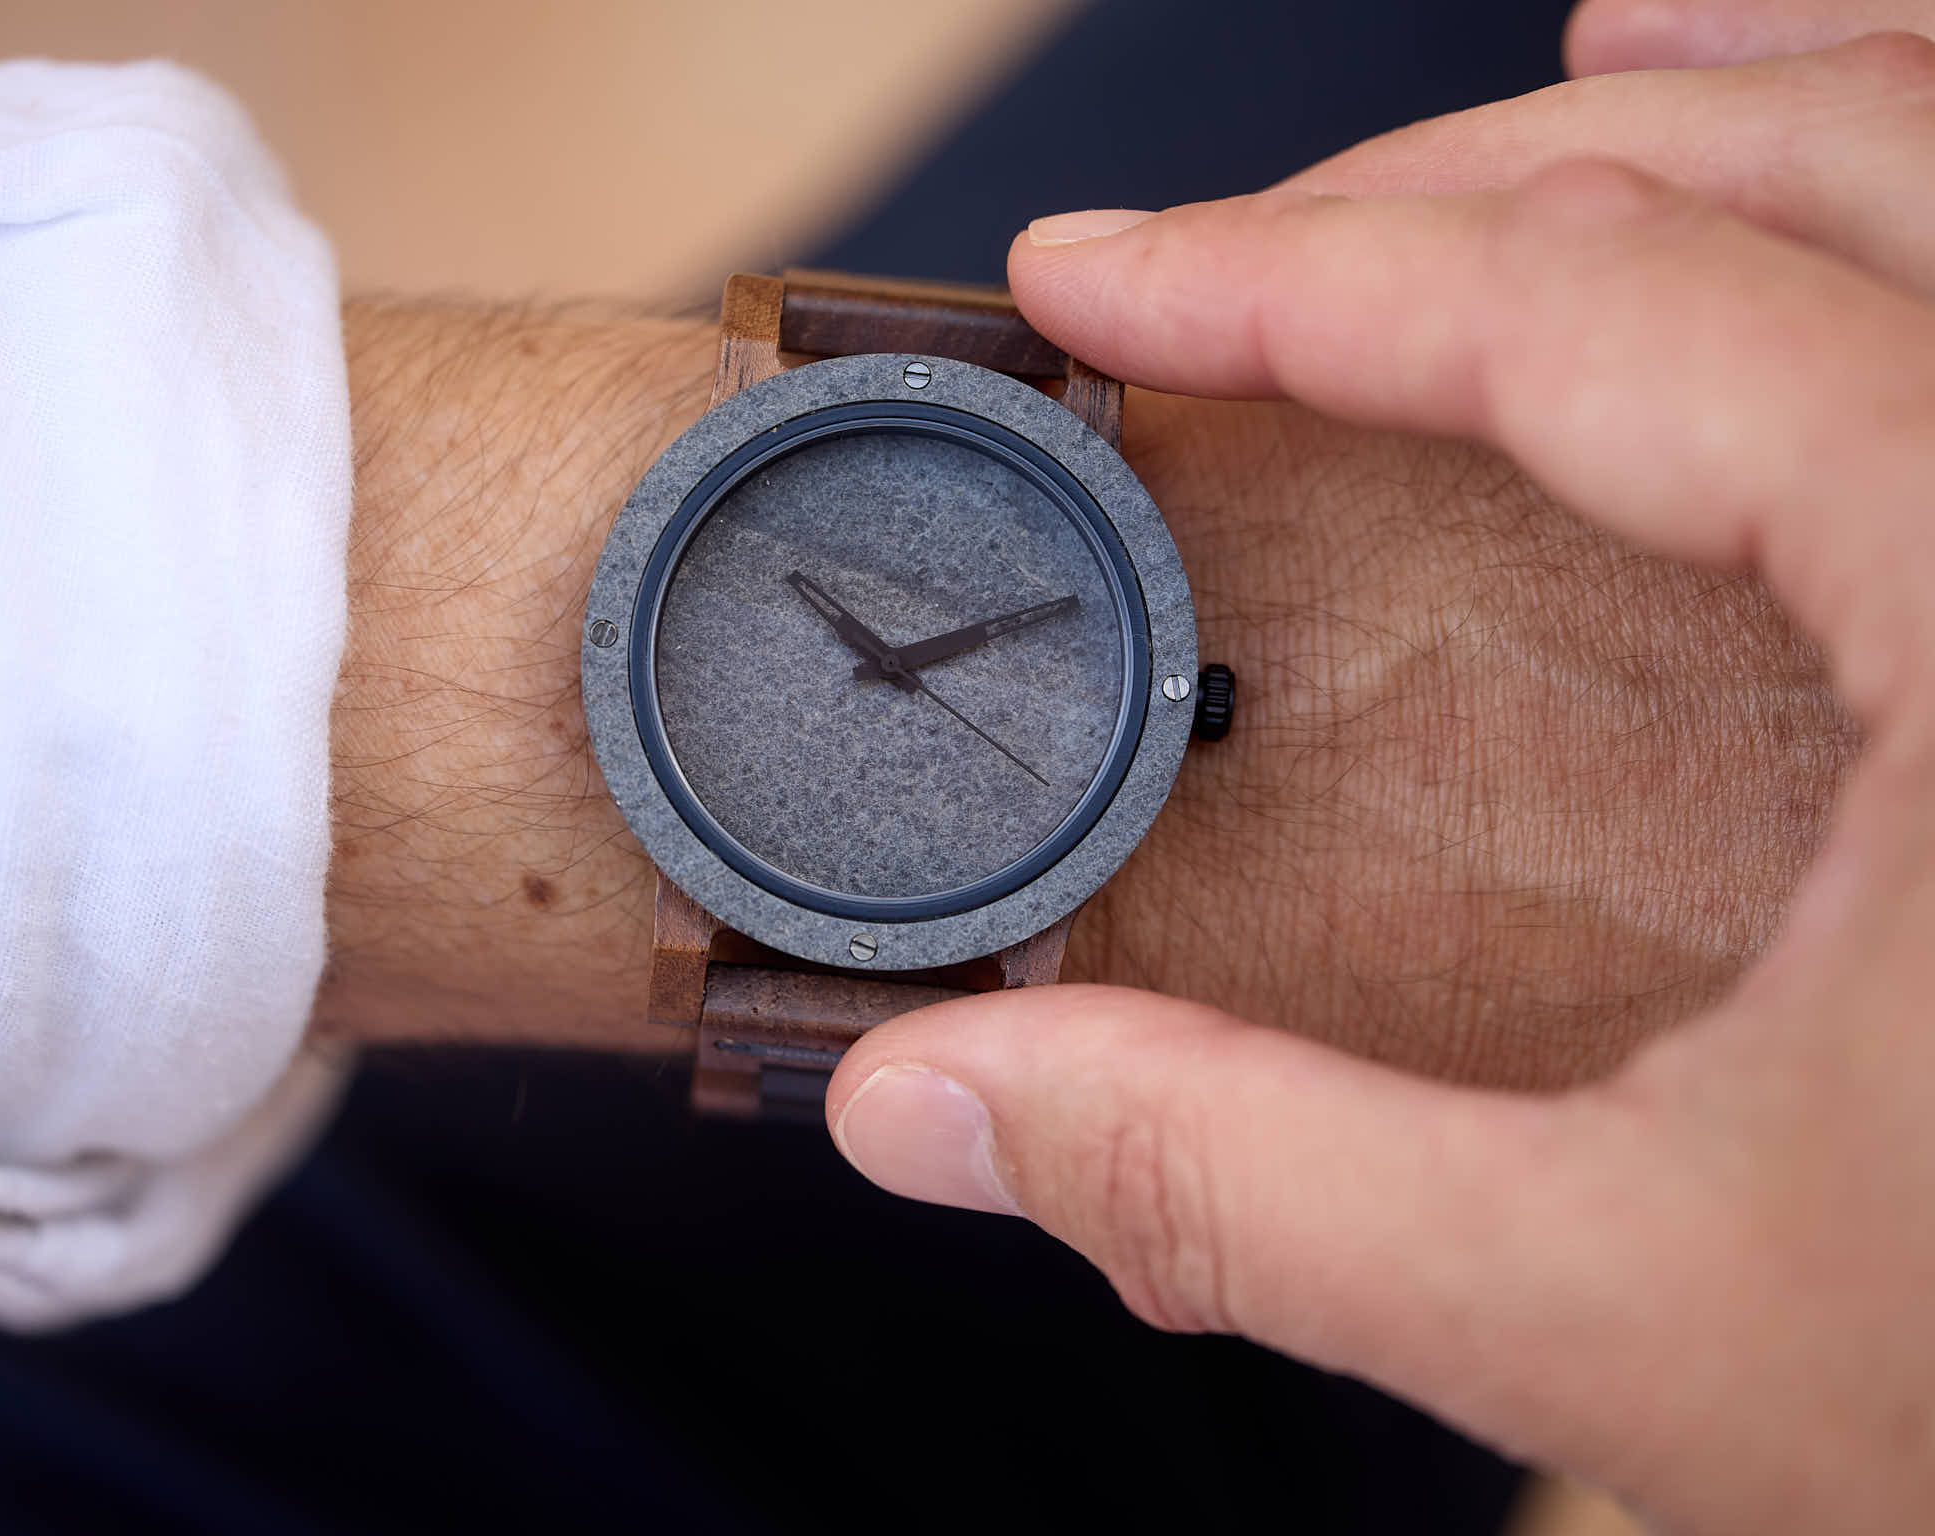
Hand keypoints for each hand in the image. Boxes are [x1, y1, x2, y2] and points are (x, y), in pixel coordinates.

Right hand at [829, 20, 1934, 1534]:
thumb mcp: (1627, 1312)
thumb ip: (1242, 1181)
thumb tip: (926, 1104)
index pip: (1604, 314)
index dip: (1293, 281)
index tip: (1097, 280)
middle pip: (1798, 156)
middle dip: (1464, 181)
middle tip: (1238, 258)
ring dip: (1743, 93)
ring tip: (1542, 95)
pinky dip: (1930, 173)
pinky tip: (1846, 166)